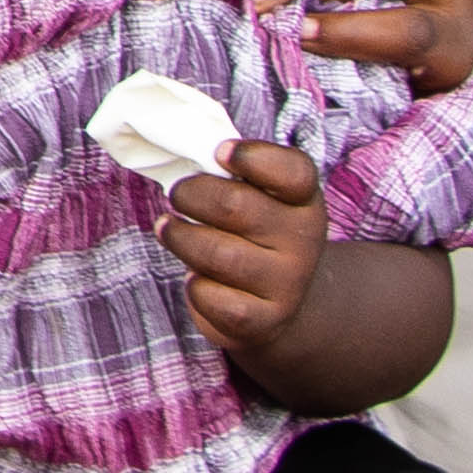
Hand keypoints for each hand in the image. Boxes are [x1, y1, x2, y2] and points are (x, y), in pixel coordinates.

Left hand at [162, 139, 327, 354]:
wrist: (281, 306)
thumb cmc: (254, 236)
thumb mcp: (259, 199)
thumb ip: (235, 175)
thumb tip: (185, 152)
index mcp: (304, 201)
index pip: (293, 172)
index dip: (254, 157)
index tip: (220, 153)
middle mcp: (303, 241)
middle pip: (236, 206)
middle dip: (191, 195)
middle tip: (176, 194)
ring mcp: (287, 283)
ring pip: (218, 253)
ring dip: (181, 237)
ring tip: (168, 228)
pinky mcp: (264, 320)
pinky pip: (213, 296)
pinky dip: (195, 286)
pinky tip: (196, 278)